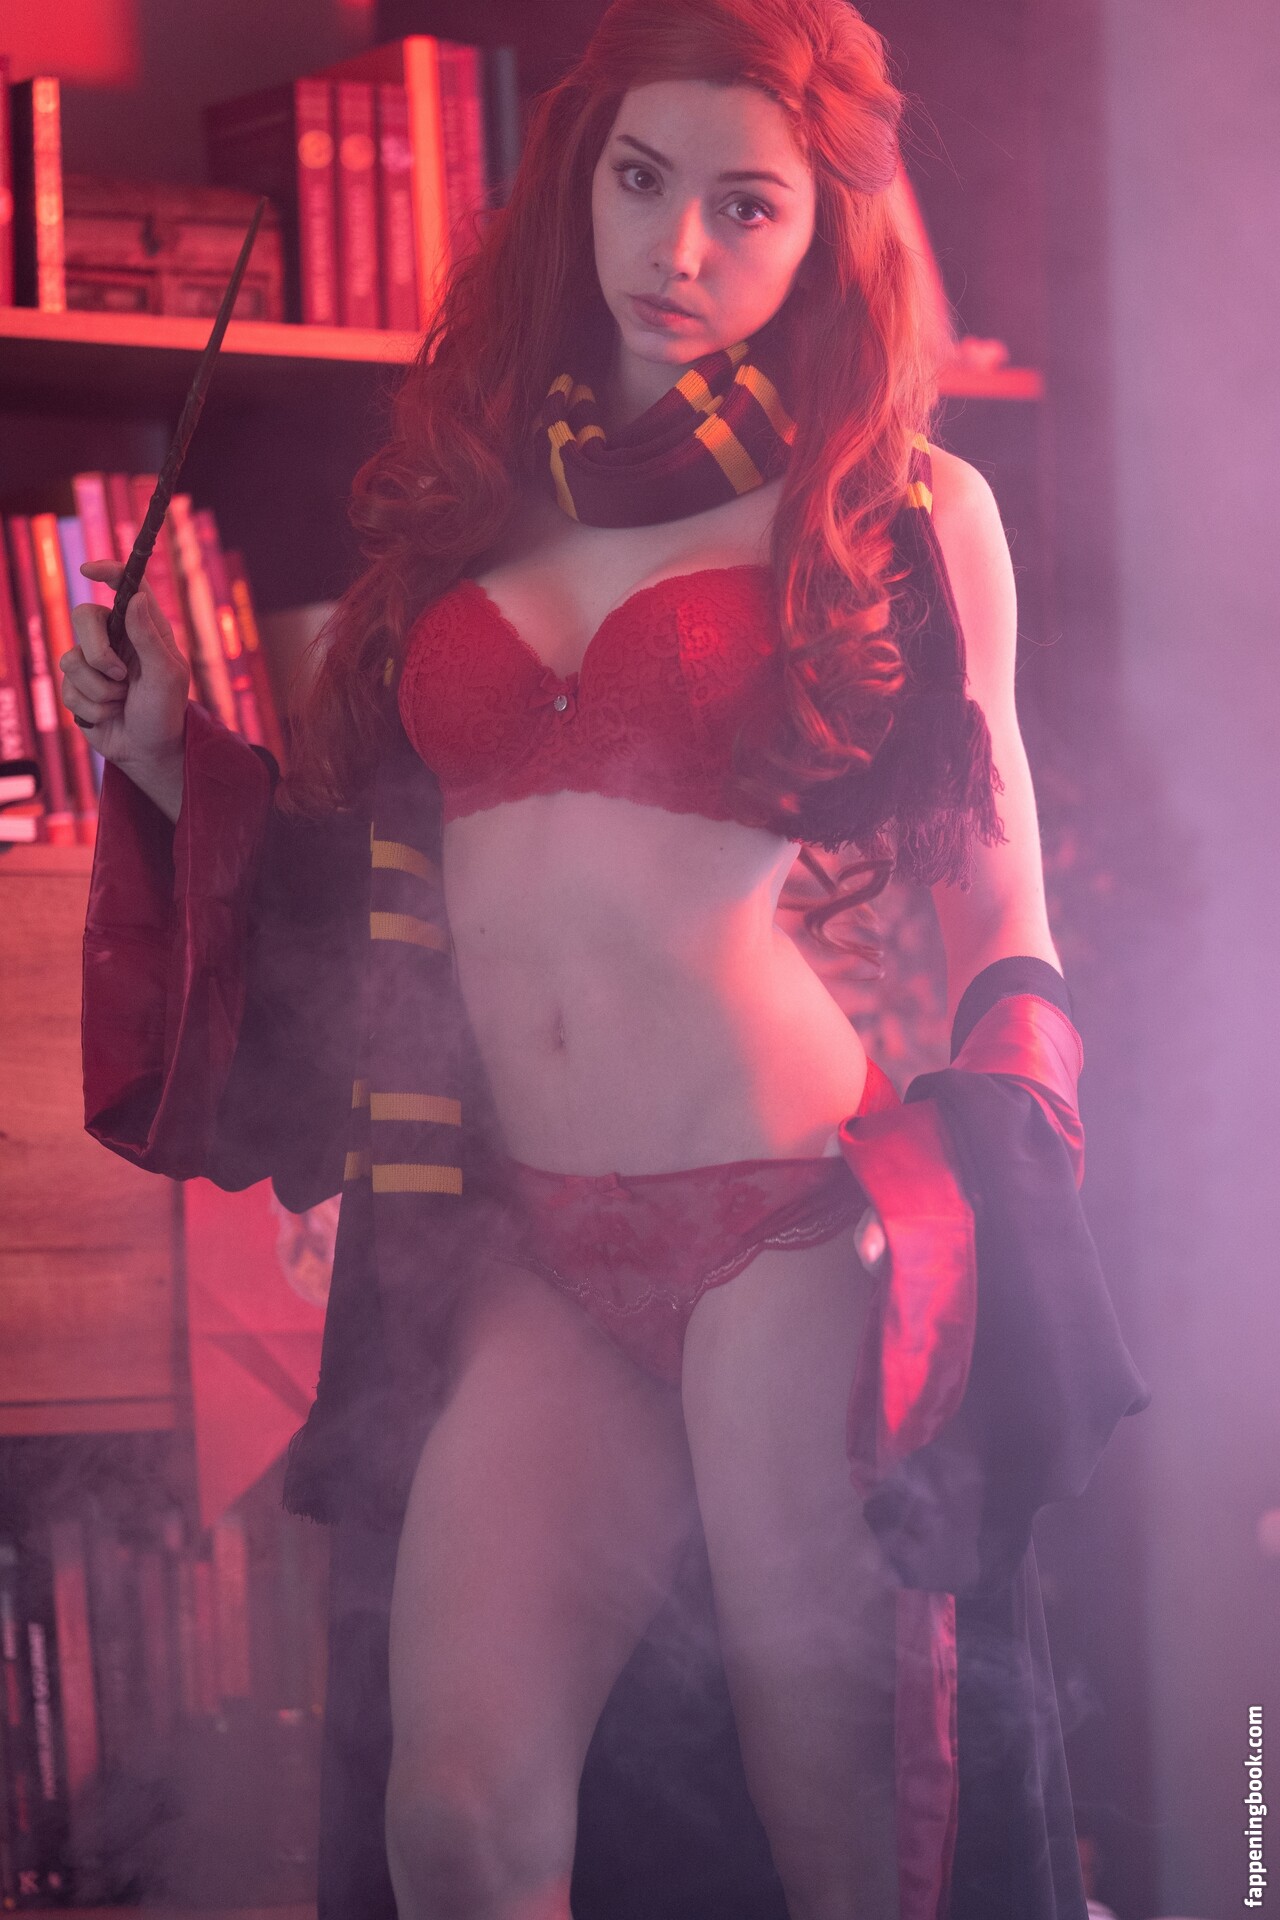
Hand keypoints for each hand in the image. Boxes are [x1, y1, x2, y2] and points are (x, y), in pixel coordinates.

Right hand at [61, 560, 190, 783]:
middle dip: (98, 650)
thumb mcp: (166, 675)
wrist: (150, 751)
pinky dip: (93, 708)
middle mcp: (116, 640)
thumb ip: (149, 637)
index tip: (89, 569)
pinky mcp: (77, 687)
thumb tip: (135, 597)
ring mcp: (94, 663)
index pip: (125, 587)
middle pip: (83, 617)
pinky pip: (68, 688)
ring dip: (100, 690)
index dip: (107, 571)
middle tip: (121, 675)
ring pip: (72, 659)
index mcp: (143, 629)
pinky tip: (110, 715)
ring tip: (122, 701)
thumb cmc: (166, 711)